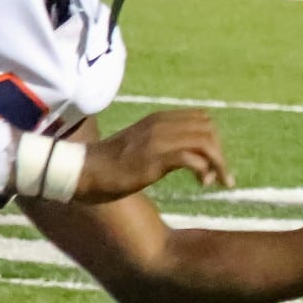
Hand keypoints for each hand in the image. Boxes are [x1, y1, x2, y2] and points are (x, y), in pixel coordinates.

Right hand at [75, 109, 233, 200]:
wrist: (83, 171)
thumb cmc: (112, 164)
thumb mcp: (143, 146)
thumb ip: (165, 144)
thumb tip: (194, 157)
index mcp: (158, 119)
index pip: (203, 119)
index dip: (213, 139)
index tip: (212, 160)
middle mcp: (160, 125)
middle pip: (209, 129)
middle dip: (219, 152)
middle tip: (217, 174)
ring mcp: (157, 141)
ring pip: (205, 142)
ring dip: (217, 163)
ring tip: (213, 181)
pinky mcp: (154, 159)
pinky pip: (192, 159)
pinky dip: (204, 171)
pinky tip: (202, 183)